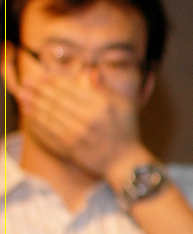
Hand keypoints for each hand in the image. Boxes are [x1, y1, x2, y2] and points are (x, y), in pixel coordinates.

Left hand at [8, 67, 145, 178]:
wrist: (124, 162)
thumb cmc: (127, 132)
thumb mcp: (125, 106)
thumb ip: (106, 88)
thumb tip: (92, 71)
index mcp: (101, 105)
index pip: (71, 88)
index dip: (54, 80)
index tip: (43, 75)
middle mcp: (89, 118)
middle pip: (57, 99)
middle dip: (40, 89)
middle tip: (29, 82)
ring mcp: (78, 133)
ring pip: (51, 114)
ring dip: (35, 103)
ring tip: (25, 95)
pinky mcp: (71, 146)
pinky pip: (50, 130)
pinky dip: (38, 120)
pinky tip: (31, 113)